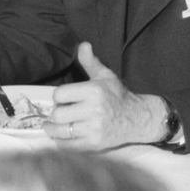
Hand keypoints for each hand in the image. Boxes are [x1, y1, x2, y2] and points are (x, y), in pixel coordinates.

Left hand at [45, 42, 165, 149]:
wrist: (137, 118)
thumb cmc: (118, 96)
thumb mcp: (105, 76)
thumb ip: (91, 62)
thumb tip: (83, 45)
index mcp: (94, 91)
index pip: (60, 94)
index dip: (59, 97)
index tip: (63, 99)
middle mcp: (94, 110)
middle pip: (58, 114)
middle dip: (56, 114)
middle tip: (60, 113)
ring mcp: (94, 129)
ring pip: (61, 131)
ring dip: (53, 129)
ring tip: (52, 127)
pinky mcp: (95, 144)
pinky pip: (68, 146)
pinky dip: (61, 143)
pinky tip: (61, 137)